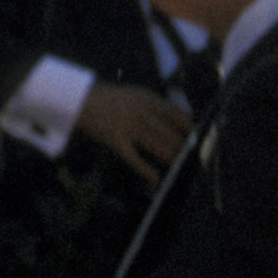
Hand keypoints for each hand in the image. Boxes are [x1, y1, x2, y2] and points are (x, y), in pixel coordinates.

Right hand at [75, 79, 192, 184]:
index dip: (192, 133)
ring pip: (161, 149)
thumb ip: (157, 109)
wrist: (78, 98)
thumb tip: (184, 126)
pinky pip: (137, 161)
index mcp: (149, 99)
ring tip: (178, 172)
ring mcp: (129, 127)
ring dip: (171, 162)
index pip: (180, 118)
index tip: (198, 144)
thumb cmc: (112, 100)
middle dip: (183, 152)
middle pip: (173, 137)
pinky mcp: (116, 142)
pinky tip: (156, 182)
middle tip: (190, 164)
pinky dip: (149, 173)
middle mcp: (142, 112)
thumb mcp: (137, 96)